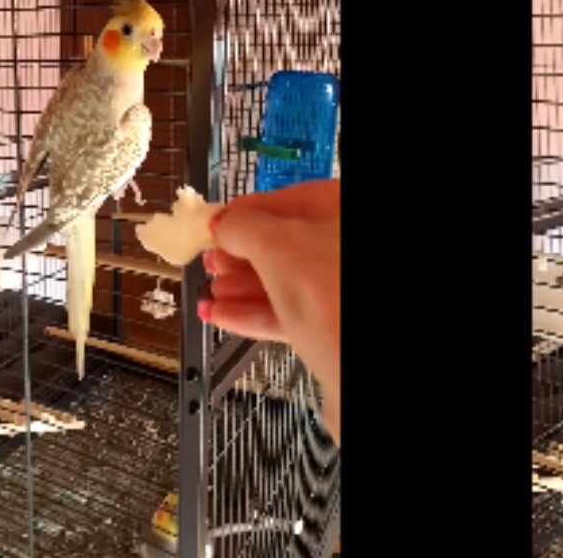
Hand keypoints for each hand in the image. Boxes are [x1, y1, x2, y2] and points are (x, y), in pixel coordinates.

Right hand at [200, 179, 339, 444]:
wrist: (353, 362)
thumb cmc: (330, 292)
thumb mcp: (274, 245)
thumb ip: (242, 228)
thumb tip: (225, 225)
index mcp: (342, 210)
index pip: (293, 200)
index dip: (248, 213)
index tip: (216, 225)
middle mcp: (345, 246)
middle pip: (289, 243)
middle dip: (242, 256)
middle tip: (211, 261)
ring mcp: (342, 288)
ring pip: (289, 281)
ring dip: (243, 287)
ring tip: (209, 293)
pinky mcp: (336, 327)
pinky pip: (294, 312)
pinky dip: (257, 313)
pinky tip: (222, 315)